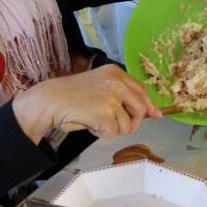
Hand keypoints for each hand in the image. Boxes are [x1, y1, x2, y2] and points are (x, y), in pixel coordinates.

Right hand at [12, 64, 161, 140]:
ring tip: (95, 121)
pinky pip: (113, 133)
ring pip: (127, 125)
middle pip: (140, 108)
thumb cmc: (72, 96)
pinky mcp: (105, 113)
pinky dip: (101, 134)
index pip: (141, 90)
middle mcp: (117, 82)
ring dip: (112, 129)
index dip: (149, 105)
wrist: (51, 100)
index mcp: (116, 73)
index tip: (155, 115)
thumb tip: (147, 112)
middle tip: (120, 127)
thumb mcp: (100, 86)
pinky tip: (90, 124)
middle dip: (133, 122)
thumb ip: (121, 95)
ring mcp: (112, 97)